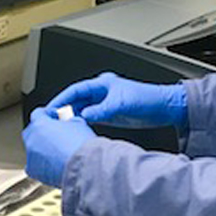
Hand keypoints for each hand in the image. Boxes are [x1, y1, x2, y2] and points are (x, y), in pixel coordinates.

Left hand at [22, 107, 96, 187]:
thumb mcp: (78, 124)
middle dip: (41, 131)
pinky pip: (34, 165)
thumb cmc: (80, 146)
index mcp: (41, 124)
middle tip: (55, 133)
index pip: (38, 114)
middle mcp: (32, 139)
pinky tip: (53, 164)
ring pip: (32, 149)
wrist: (82, 166)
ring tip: (57, 151)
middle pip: (31, 131)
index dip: (46, 114)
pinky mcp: (34, 171)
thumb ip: (69, 121)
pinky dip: (41, 163)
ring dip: (42, 148)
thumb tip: (70, 124)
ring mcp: (31, 156)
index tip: (53, 117)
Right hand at [47, 72, 187, 128]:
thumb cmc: (148, 99)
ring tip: (59, 128)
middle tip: (50, 121)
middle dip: (63, 109)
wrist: (164, 108)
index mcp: (103, 84)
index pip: (76, 90)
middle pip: (76, 100)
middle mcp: (102, 92)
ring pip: (82, 110)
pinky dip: (82, 124)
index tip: (50, 109)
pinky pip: (91, 118)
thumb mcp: (121, 104)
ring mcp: (106, 104)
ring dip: (71, 118)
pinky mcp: (111, 115)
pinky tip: (76, 131)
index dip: (61, 99)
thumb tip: (84, 116)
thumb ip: (102, 110)